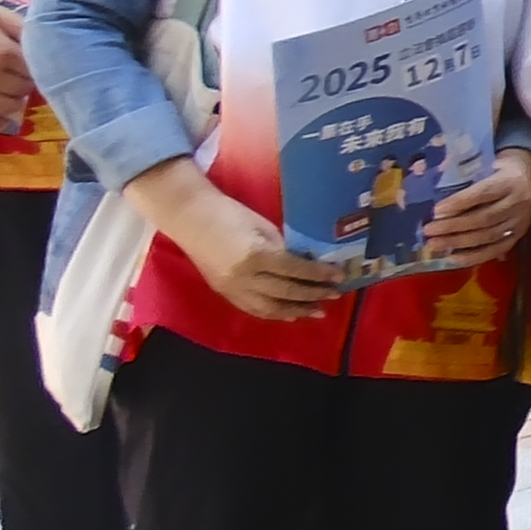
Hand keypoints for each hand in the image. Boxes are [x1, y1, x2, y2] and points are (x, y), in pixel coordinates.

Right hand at [169, 183, 361, 318]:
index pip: (295, 270)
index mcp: (256, 255)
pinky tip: (290, 315)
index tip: (340, 276)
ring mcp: (232, 288)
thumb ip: (284, 248)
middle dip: (313, 295)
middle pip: (285, 292)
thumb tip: (309, 263)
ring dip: (296, 310)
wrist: (191, 218)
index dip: (319, 275)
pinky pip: (252, 309)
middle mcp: (244, 277)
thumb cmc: (231, 214)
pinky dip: (273, 314)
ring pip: (269, 308)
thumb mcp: (264, 227)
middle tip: (336, 294)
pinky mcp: (224, 292)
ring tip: (317, 311)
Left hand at [414, 157, 530, 271]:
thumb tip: (421, 171)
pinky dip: (473, 256)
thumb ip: (458, 170)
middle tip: (429, 230)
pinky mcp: (518, 236)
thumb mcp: (483, 162)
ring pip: (487, 236)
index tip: (436, 211)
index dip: (460, 203)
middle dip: (453, 226)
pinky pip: (495, 250)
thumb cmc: (496, 169)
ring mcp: (519, 222)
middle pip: (484, 218)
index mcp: (509, 180)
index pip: (484, 193)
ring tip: (434, 244)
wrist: (526, 178)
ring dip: (458, 242)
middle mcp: (518, 203)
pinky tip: (453, 258)